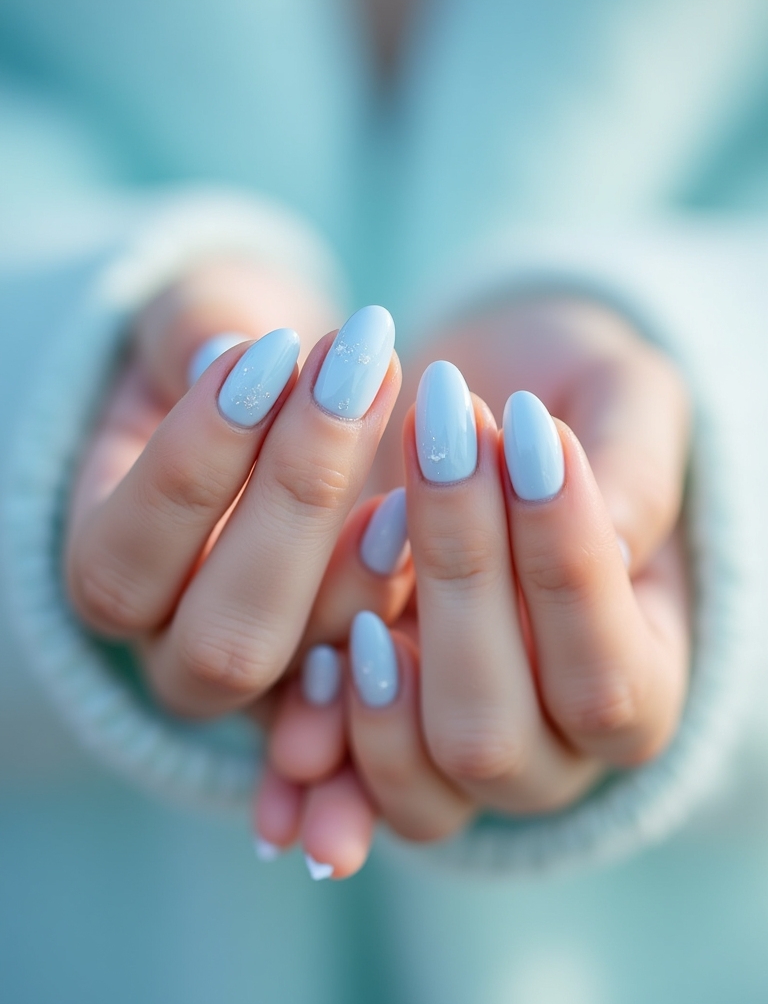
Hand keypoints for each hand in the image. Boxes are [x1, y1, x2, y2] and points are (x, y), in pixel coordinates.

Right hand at [64, 262, 404, 718]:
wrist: (287, 407)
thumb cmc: (228, 363)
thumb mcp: (190, 324)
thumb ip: (185, 330)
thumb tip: (221, 355)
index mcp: (110, 572)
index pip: (123, 559)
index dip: (194, 460)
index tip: (274, 347)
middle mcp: (178, 648)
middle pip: (219, 638)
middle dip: (294, 499)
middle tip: (353, 375)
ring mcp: (268, 678)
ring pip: (304, 662)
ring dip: (362, 553)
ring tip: (418, 439)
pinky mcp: (343, 674)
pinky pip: (373, 672)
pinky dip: (403, 597)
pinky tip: (429, 509)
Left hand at [257, 296, 690, 878]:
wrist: (468, 422)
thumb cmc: (561, 404)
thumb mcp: (622, 401)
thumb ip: (634, 467)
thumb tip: (611, 542)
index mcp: (638, 685)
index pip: (607, 675)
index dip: (565, 564)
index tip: (526, 427)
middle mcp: (548, 750)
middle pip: (493, 734)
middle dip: (461, 580)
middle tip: (439, 441)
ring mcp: (452, 759)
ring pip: (419, 783)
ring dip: (379, 666)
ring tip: (368, 539)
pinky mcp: (375, 743)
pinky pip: (347, 786)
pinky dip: (318, 731)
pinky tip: (310, 650)